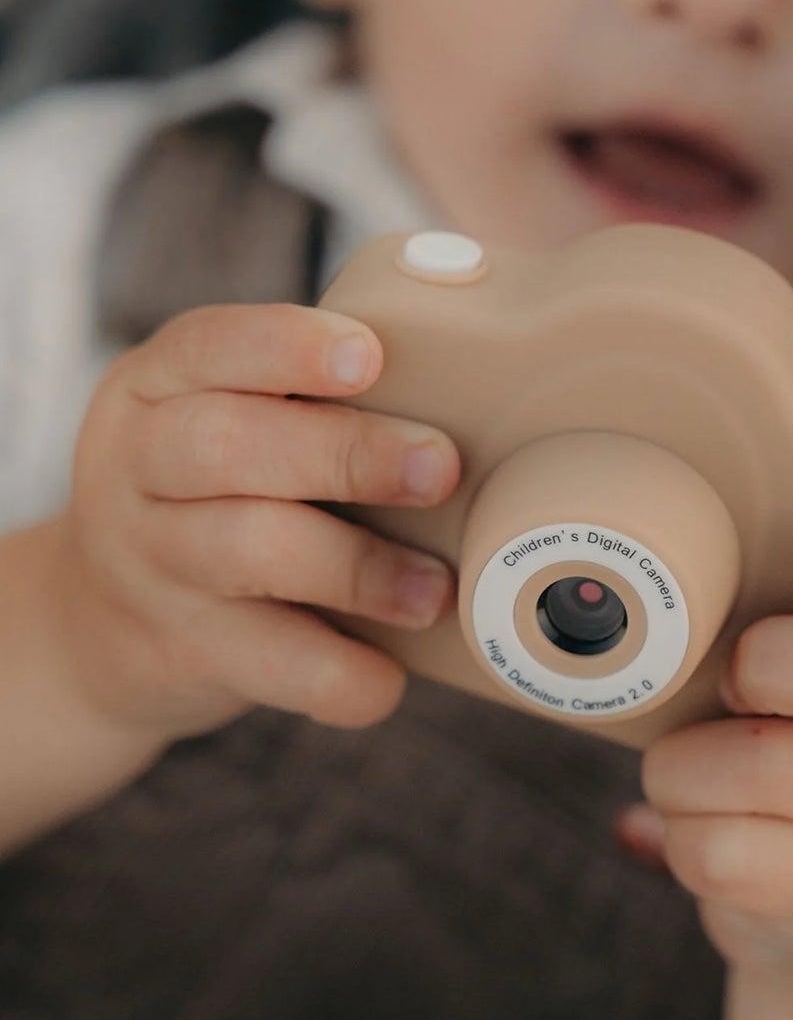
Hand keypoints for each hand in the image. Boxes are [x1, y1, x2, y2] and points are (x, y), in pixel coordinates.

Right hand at [54, 302, 460, 742]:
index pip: (209, 345)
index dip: (289, 348)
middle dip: (348, 454)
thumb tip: (467, 368)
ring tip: (434, 588)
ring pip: (249, 551)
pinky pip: (267, 664)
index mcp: (156, 386)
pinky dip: (340, 674)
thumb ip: (304, 396)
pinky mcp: (177, 651)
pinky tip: (388, 675)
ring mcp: (149, 564)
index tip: (370, 357)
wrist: (97, 626)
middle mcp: (136, 466)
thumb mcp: (217, 417)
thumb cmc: (209, 494)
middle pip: (228, 446)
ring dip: (359, 569)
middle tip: (440, 468)